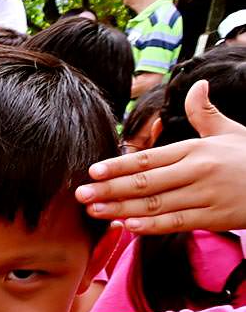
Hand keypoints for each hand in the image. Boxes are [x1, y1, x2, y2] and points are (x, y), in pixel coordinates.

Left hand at [77, 80, 245, 232]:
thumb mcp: (229, 131)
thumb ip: (204, 113)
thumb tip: (197, 84)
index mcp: (195, 150)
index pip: (150, 158)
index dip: (119, 165)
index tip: (93, 170)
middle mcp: (197, 172)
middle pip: (145, 183)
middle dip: (109, 189)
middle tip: (80, 194)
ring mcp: (204, 196)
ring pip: (155, 205)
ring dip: (121, 209)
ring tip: (94, 211)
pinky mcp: (213, 218)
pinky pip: (175, 223)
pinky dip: (149, 226)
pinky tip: (126, 227)